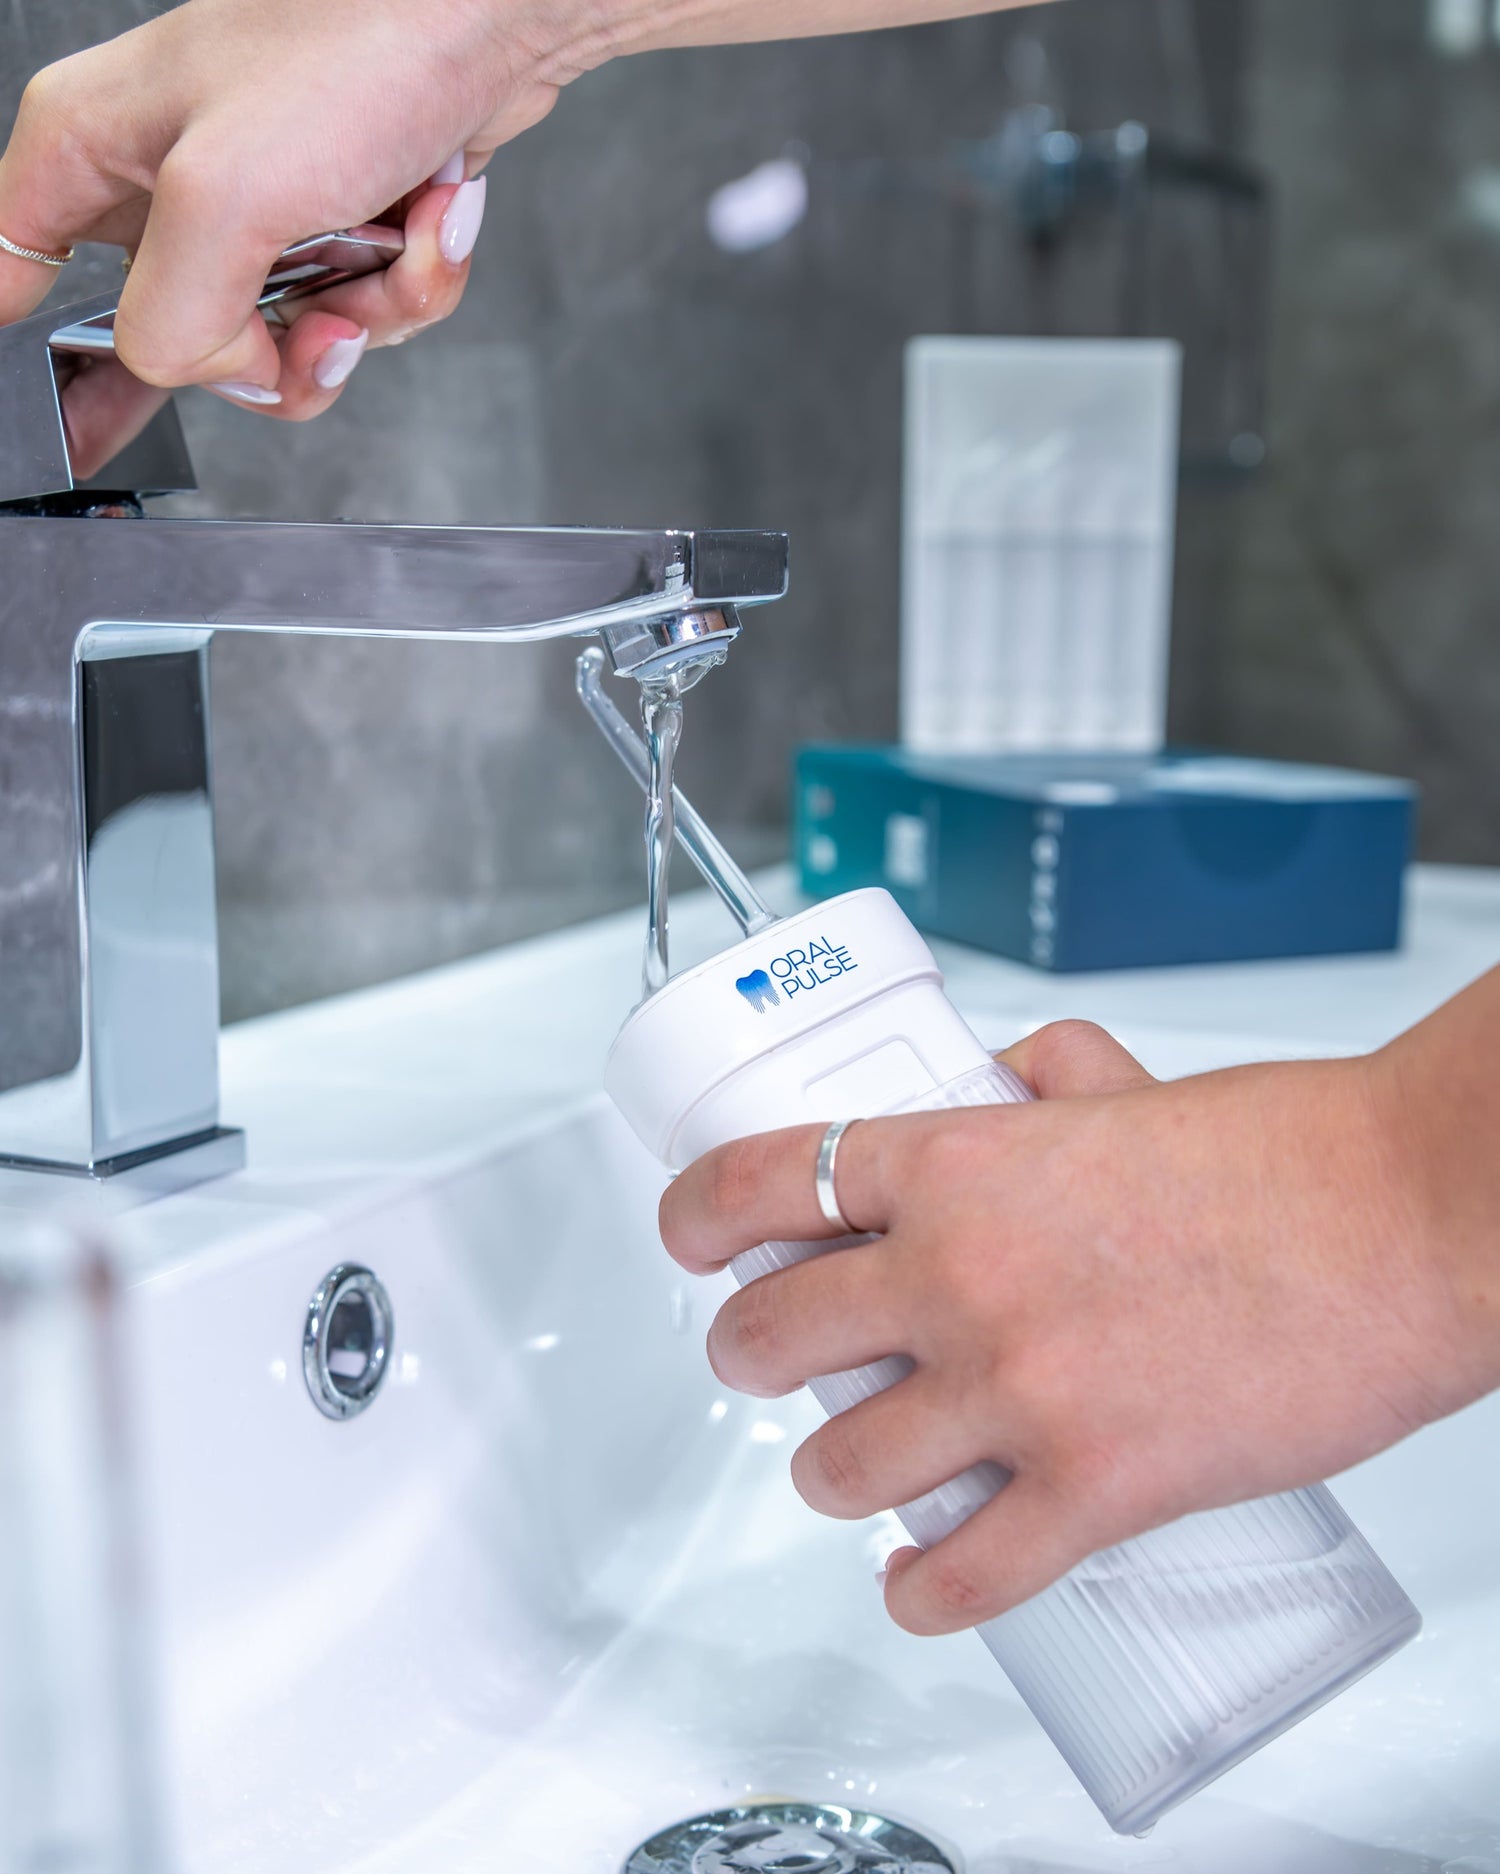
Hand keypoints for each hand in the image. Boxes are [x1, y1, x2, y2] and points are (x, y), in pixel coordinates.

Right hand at [0, 0, 577, 472]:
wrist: (492, 10)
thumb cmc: (357, 40)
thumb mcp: (227, 197)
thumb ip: (175, 314)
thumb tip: (191, 369)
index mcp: (90, 151)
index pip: (14, 274)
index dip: (50, 361)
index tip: (81, 424)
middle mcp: (163, 178)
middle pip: (191, 343)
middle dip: (285, 346)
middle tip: (327, 309)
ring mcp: (254, 201)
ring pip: (293, 336)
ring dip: (373, 306)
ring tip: (397, 231)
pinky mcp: (335, 212)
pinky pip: (363, 303)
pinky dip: (415, 277)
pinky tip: (432, 214)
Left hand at [660, 1019, 1488, 1636]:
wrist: (1407, 1221)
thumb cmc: (1291, 1152)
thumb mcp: (1133, 1085)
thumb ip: (1049, 1077)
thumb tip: (1014, 1076)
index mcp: (959, 1163)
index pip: (762, 1183)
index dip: (694, 1215)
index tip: (687, 1236)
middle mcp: (960, 1274)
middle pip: (769, 1335)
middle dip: (748, 1354)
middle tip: (766, 1360)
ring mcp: (1018, 1389)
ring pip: (839, 1466)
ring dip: (830, 1476)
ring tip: (852, 1469)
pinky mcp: (1096, 1489)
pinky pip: (962, 1574)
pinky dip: (923, 1592)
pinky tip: (917, 1583)